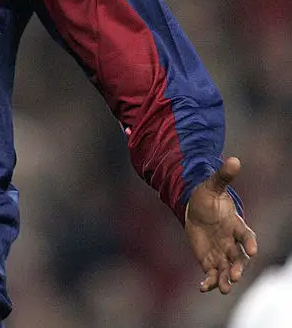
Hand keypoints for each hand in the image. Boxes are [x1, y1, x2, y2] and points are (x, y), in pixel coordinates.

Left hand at [185, 156, 257, 294]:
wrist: (195, 208)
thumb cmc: (207, 197)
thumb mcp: (212, 186)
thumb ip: (223, 176)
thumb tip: (234, 159)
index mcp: (236, 225)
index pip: (246, 235)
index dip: (249, 242)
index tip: (252, 249)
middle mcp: (231, 242)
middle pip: (239, 257)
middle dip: (239, 266)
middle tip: (236, 275)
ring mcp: (221, 252)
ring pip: (227, 269)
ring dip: (226, 279)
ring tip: (223, 289)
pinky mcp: (210, 260)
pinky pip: (211, 273)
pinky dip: (208, 281)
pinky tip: (202, 288)